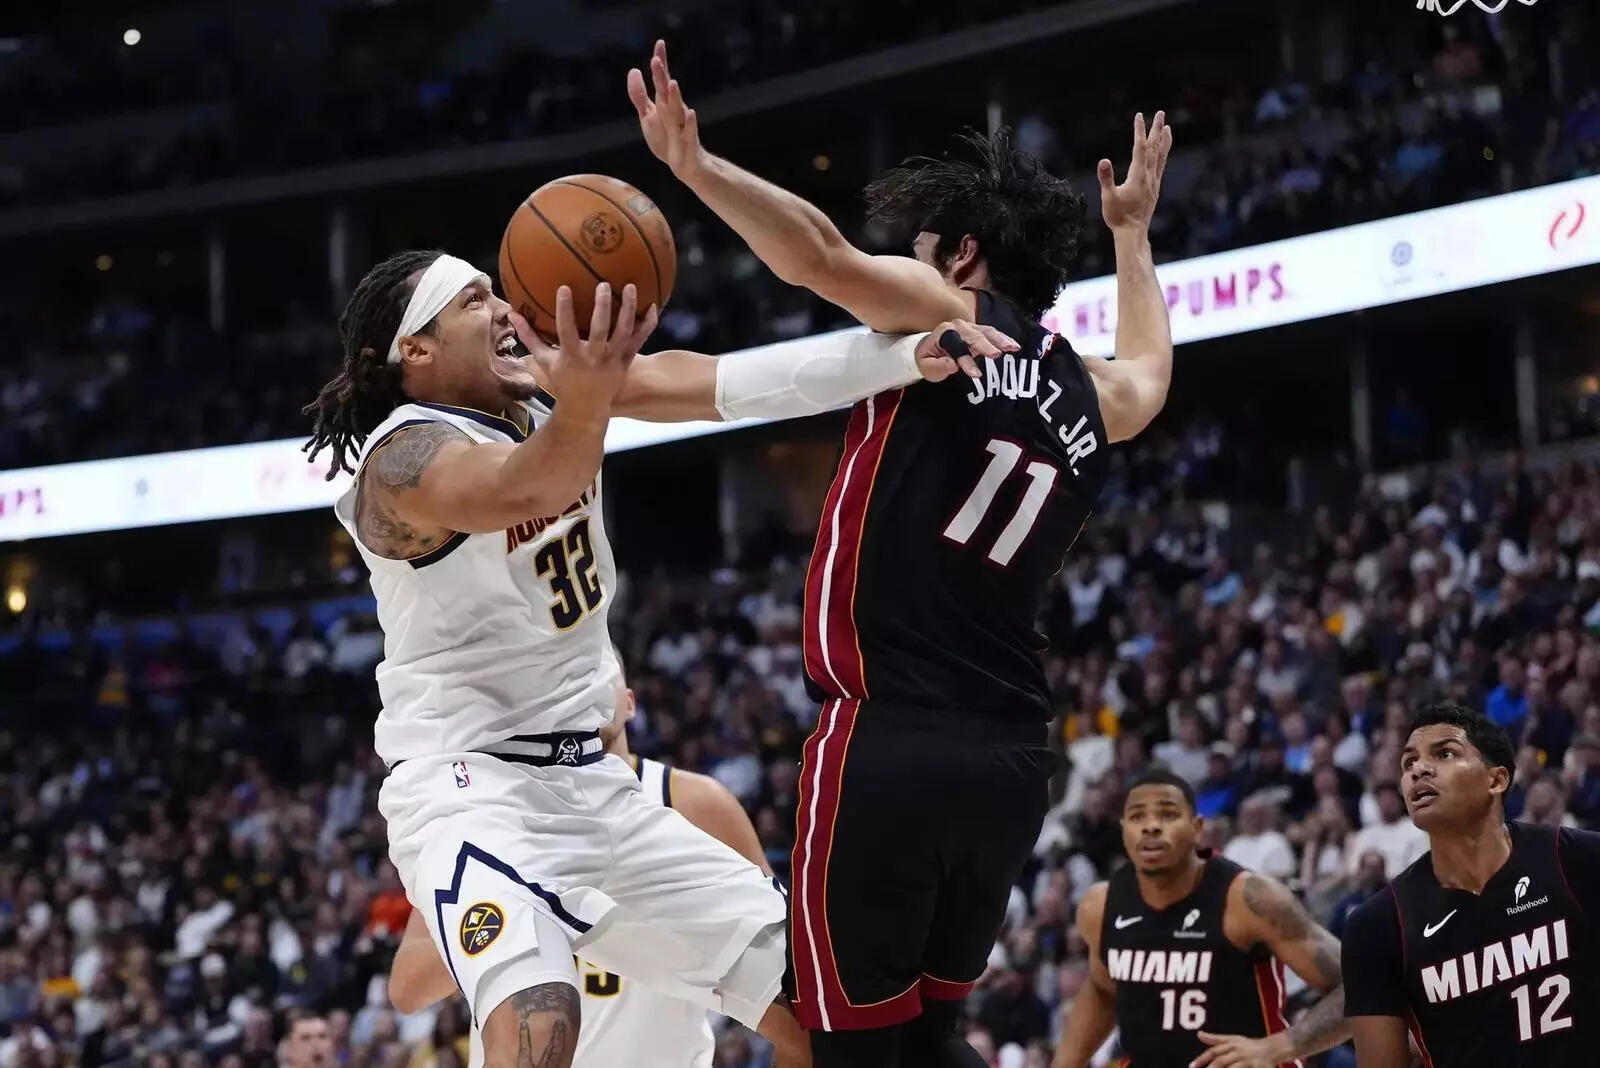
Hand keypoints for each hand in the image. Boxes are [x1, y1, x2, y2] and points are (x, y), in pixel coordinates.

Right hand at [513, 282, 657, 412]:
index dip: (565, 309)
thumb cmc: (563, 381)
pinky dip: (647, 324)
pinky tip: (653, 306)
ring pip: (624, 332)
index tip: (564, 287)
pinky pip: (639, 341)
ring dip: (628, 309)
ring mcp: (612, 360)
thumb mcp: (544, 361)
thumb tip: (512, 313)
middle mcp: (594, 357)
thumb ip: (530, 337)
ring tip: (630, 287)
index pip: (566, 330)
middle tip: (603, 284)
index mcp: (572, 356)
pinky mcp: (626, 362)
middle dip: (602, 307)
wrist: (586, 409)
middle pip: (600, 329)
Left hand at [627, 40, 707, 181]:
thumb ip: (639, 95)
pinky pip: (689, 131)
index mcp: (664, 103)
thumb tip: (634, 70)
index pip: (661, 80)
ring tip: (672, 83)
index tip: (659, 43)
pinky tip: (691, 113)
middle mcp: (674, 110)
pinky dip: (690, 123)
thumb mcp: (648, 116)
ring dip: (675, 96)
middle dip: (661, 76)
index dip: (660, 63)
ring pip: (678, 108)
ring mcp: (681, 125)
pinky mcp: (688, 141)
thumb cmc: (666, 138)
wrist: (684, 164)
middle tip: (656, 60)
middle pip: (666, 91)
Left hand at [915, 320, 1018, 382]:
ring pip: (986, 332)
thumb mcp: (926, 366)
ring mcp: (969, 327)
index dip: (966, 360)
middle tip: (997, 355)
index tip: (976, 374)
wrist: (928, 348)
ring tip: (1013, 348)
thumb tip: (953, 365)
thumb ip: (938, 366)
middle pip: (974, 336)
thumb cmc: (927, 359)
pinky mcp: (978, 331)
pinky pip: (991, 333)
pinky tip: (1014, 345)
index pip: (956, 346)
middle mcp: (957, 326)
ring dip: (1000, 340)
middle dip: (986, 345)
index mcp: (943, 333)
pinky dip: (1003, 339)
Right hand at [1097, 111, 1172, 233]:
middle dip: (1156, 130)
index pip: (1139, 147)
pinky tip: (1162, 152)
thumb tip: (1103, 161)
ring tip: (1168, 128)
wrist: (1133, 233)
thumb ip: (1106, 178)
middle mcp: (1149, 177)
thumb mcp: (1108, 197)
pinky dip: (1163, 155)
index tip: (1139, 116)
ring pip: (1161, 156)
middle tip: (1161, 114)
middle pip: (1154, 148)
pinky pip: (1161, 166)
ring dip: (1164, 141)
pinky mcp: (1154, 189)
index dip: (1139, 130)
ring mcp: (1154, 182)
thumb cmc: (1118, 216)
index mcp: (1138, 176)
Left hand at [1190, 1030, 1291, 1067]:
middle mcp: (1239, 1052)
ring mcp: (1250, 1060)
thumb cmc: (1249, 1045)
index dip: (1202, 1059)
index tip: (1191, 1066)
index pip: (1214, 1051)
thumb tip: (1199, 1034)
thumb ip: (1215, 1039)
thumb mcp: (1232, 1040)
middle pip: (1222, 1061)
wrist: (1272, 1048)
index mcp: (1231, 1044)